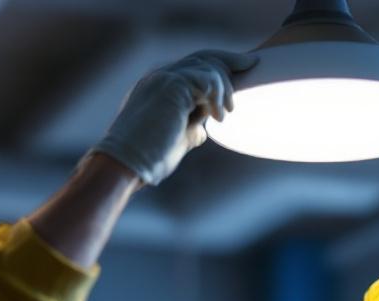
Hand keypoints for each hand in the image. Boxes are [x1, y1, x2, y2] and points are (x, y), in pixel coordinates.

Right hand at [92, 50, 257, 186]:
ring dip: (223, 88)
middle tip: (250, 65)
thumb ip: (189, 128)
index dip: (219, 68)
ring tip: (223, 113)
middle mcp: (160, 76)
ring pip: (207, 66)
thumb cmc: (149, 158)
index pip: (194, 67)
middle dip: (230, 62)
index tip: (242, 71)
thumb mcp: (176, 140)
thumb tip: (204, 129)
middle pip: (203, 58)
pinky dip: (217, 95)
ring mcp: (164, 77)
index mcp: (159, 86)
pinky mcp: (171, 84)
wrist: (127, 163)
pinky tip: (217, 116)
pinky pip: (207, 78)